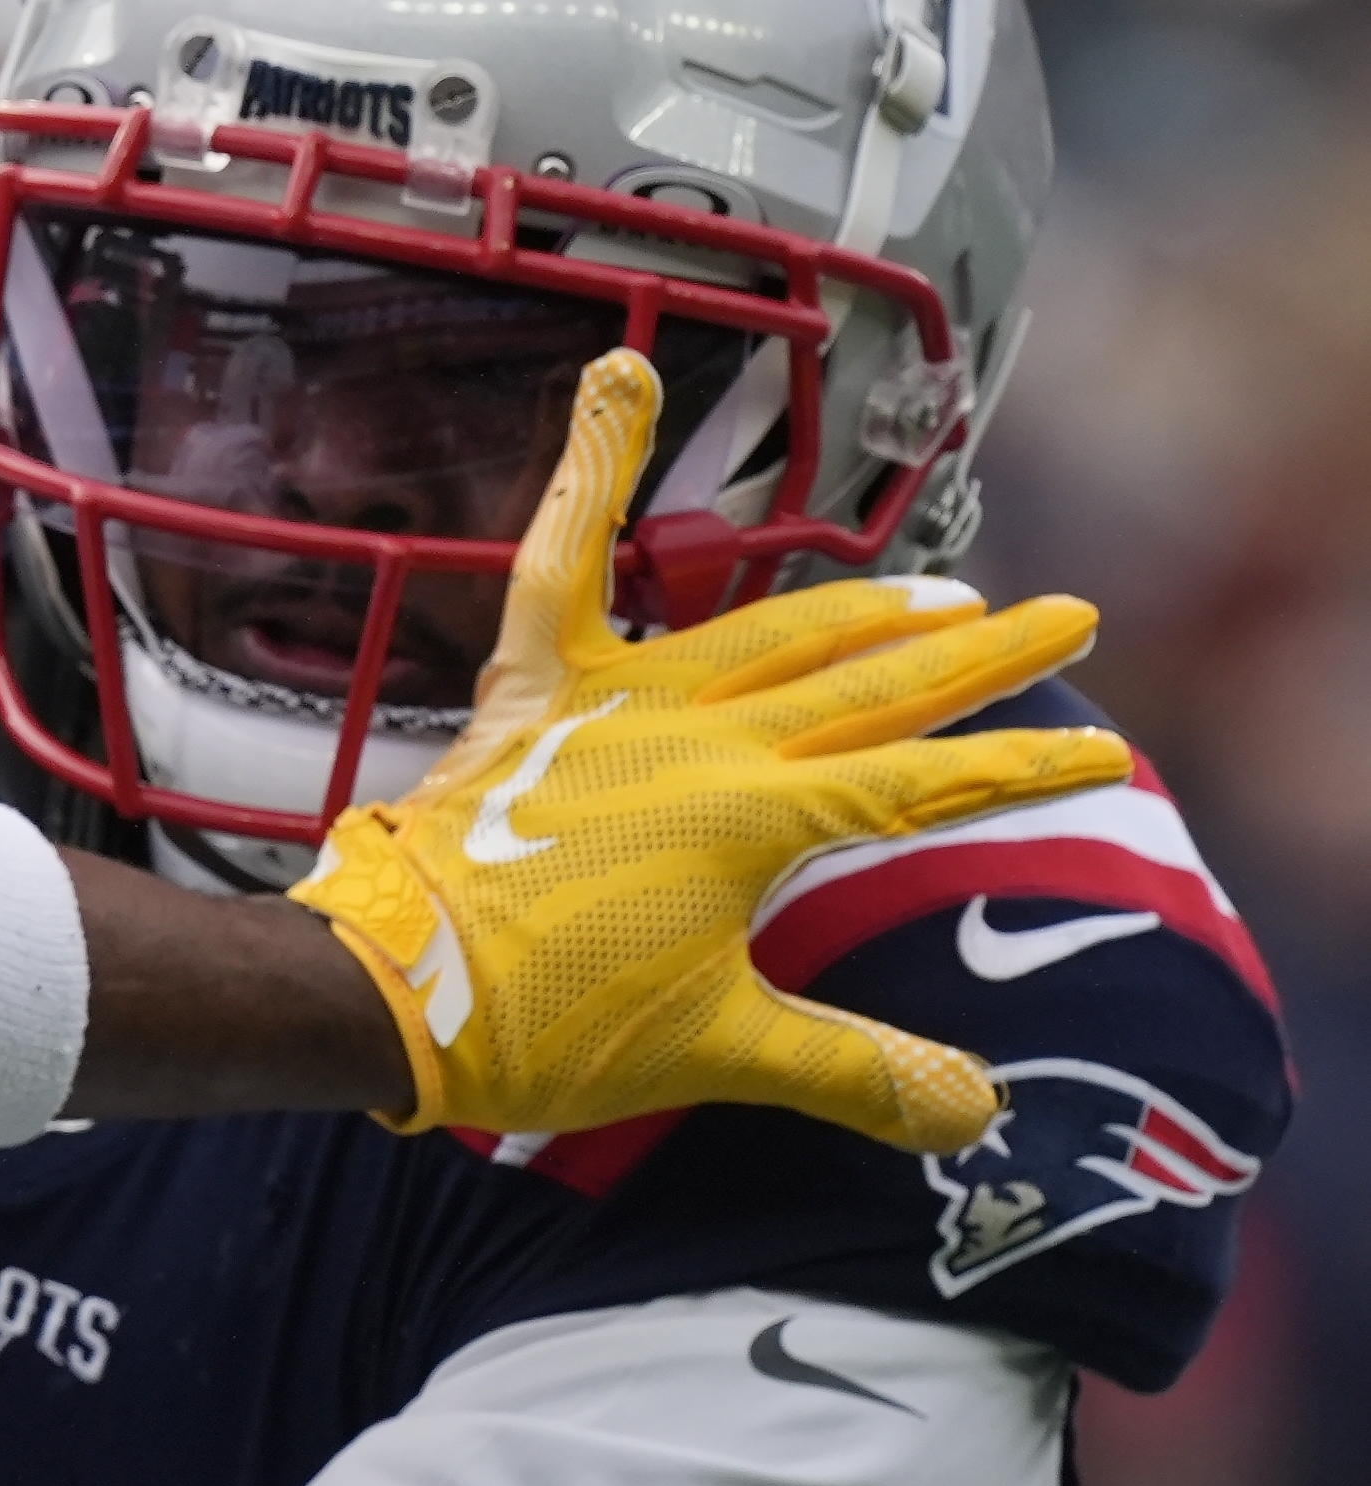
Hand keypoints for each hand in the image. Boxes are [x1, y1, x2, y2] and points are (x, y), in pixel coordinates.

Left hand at [291, 354, 1123, 1153]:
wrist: (388, 990)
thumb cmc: (541, 1023)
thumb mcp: (718, 1052)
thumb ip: (852, 1068)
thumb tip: (973, 1111)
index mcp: (761, 817)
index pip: (926, 782)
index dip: (1017, 766)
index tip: (1097, 747)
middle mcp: (702, 738)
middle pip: (869, 684)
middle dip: (973, 656)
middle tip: (1057, 617)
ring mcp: (615, 703)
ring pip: (765, 630)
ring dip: (856, 606)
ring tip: (937, 590)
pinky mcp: (533, 692)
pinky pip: (561, 562)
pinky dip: (591, 469)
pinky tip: (615, 374)